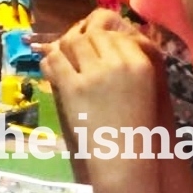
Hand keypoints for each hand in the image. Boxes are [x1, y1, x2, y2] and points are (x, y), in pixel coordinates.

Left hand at [42, 23, 161, 137]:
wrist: (123, 158)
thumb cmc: (135, 126)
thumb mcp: (142, 87)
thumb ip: (126, 61)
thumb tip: (100, 34)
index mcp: (141, 64)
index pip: (115, 34)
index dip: (102, 39)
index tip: (95, 49)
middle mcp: (119, 64)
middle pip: (93, 35)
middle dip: (83, 41)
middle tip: (77, 55)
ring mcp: (95, 74)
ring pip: (72, 42)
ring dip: (66, 49)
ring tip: (66, 61)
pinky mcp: (73, 86)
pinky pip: (55, 59)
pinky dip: (51, 62)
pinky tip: (53, 71)